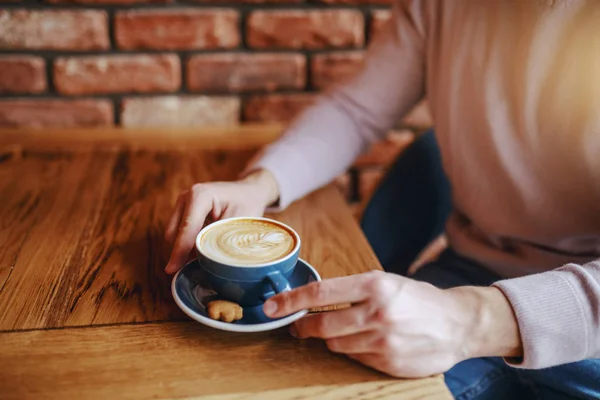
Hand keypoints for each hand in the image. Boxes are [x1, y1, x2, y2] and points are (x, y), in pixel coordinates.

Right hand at [164, 169, 278, 273]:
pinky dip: (186, 245)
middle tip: (191, 271)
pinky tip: (199, 252)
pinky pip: (178, 232)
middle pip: (174, 232)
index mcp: (200, 196)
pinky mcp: (183, 211)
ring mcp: (183, 203)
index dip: (179, 251)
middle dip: (179, 253)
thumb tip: (205, 261)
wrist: (249, 191)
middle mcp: (186, 197)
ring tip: (198, 262)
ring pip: (173, 234)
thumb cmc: (247, 204)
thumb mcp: (237, 223)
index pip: (186, 228)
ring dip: (182, 250)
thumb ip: (218, 240)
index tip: (172, 269)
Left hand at [263, 270, 521, 377]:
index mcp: (376, 285)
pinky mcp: (388, 364)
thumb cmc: (420, 299)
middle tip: (297, 326)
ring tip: (346, 330)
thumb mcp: (389, 282)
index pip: (321, 293)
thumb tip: (315, 300)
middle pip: (322, 326)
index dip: (291, 301)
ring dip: (332, 340)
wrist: (458, 324)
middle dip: (304, 327)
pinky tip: (368, 342)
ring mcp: (383, 342)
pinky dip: (354, 351)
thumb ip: (354, 291)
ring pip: (337, 345)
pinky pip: (356, 359)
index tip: (272, 306)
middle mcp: (377, 313)